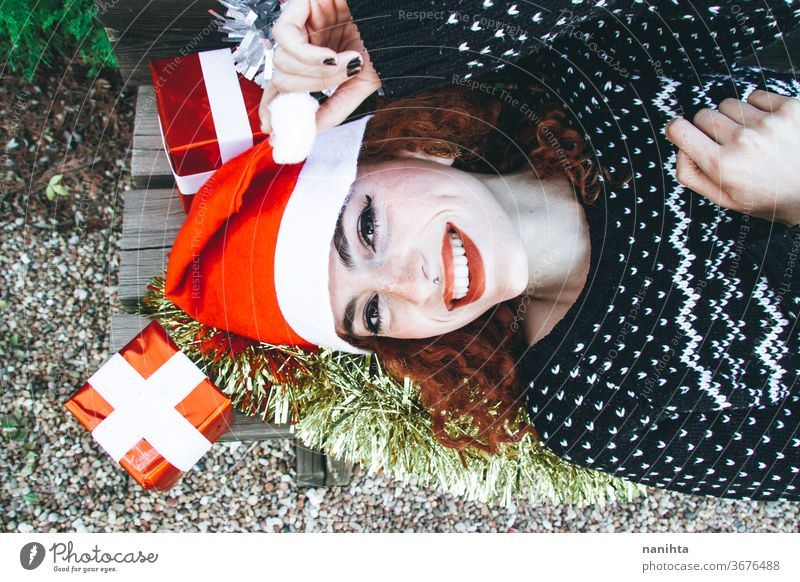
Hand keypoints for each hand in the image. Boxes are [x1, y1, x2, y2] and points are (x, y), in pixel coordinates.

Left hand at [259, 0, 380, 134]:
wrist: (404, 18)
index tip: (273, 127)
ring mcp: (301, 23)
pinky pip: (285, 36)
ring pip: (282, 61)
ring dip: (314, 73)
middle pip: (282, 77)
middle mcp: (305, 41)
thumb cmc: (387, 41)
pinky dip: (307, 55)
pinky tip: (330, 56)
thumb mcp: (361, 82)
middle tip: (333, 85)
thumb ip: (336, 107)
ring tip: (342, 65)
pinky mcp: (301, 4)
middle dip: (309, 88)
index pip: (282, 86)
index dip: (274, 106)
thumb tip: (312, 130)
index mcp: (316, 60)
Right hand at [665, 89, 799, 226]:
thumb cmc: (769, 196)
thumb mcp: (723, 198)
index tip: (682, 132)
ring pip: (729, 104)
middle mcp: (743, 141)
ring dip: (735, 118)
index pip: (679, 130)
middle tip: (728, 145)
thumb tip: (680, 147)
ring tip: (752, 137)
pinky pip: (755, 96)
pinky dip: (758, 108)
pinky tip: (768, 128)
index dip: (677, 130)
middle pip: (703, 115)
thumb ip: (691, 175)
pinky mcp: (789, 109)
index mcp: (723, 165)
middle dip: (710, 128)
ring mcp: (768, 123)